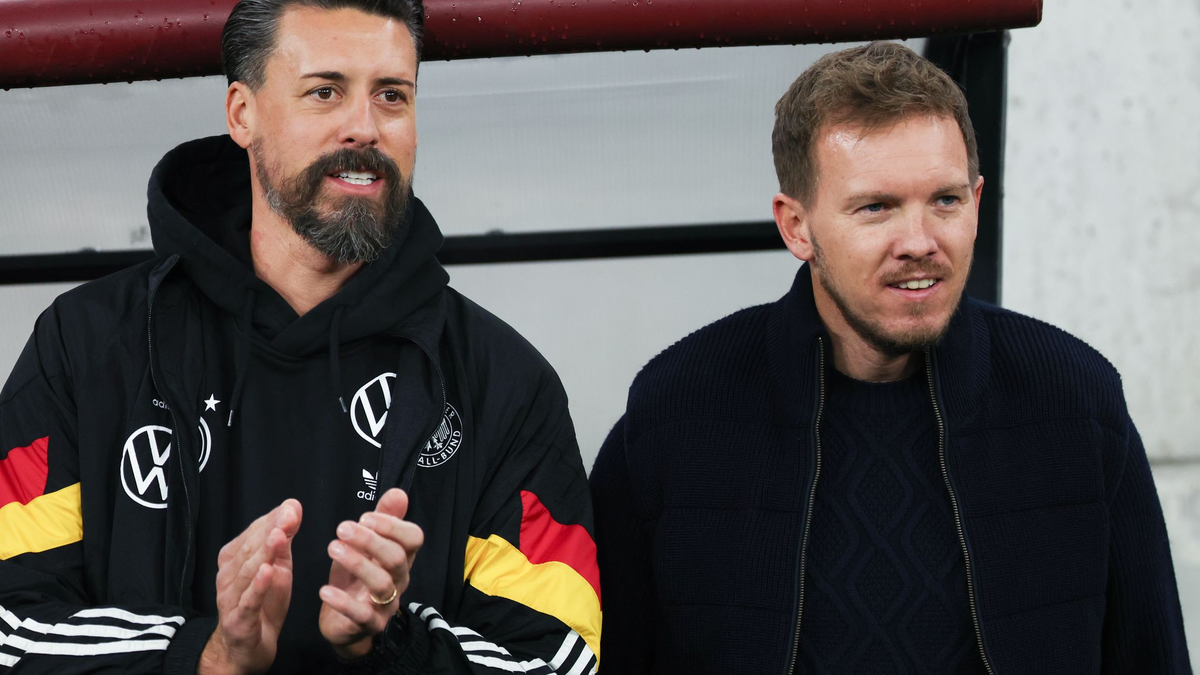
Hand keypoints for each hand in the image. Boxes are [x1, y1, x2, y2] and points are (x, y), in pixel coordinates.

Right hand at [198, 499, 301, 674]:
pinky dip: (258, 586)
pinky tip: (268, 572)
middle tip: (289, 515)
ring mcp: (230, 598)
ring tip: (279, 536)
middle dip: (270, 530)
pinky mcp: (238, 619)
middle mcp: (228, 575)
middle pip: (250, 549)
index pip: (254, 533)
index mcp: (235, 559)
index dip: (273, 519)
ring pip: (248, 571)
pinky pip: (248, 601)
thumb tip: (292, 507)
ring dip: (263, 552)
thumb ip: (284, 540)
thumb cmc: (264, 603)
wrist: (249, 646)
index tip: (292, 507)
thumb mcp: (279, 567)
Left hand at [319, 488, 423, 659]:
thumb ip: (382, 520)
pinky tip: (324, 590)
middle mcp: (398, 580)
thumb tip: (399, 493)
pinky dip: (343, 602)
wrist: (346, 624)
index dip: (393, 526)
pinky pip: (361, 615)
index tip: (365, 517)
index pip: (413, 539)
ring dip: (357, 563)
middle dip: (371, 540)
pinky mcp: (368, 625)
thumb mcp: (367, 547)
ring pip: (381, 584)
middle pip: (397, 558)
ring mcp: (386, 604)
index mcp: (400, 558)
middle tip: (342, 528)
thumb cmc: (356, 579)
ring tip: (332, 548)